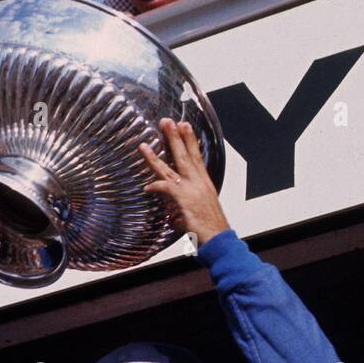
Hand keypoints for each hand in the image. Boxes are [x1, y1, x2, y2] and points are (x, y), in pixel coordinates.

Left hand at [138, 118, 228, 248]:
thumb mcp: (201, 212)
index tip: (184, 125)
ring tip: (144, 145)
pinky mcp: (183, 199)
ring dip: (156, 156)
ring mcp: (191, 190)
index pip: (197, 157)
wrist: (219, 240)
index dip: (190, 140)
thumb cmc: (212, 230)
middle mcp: (199, 183)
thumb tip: (173, 214)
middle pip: (184, 155)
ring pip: (170, 168)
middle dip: (175, 137)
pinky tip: (147, 188)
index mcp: (205, 184)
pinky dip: (155, 187)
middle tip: (167, 122)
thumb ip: (185, 208)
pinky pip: (165, 188)